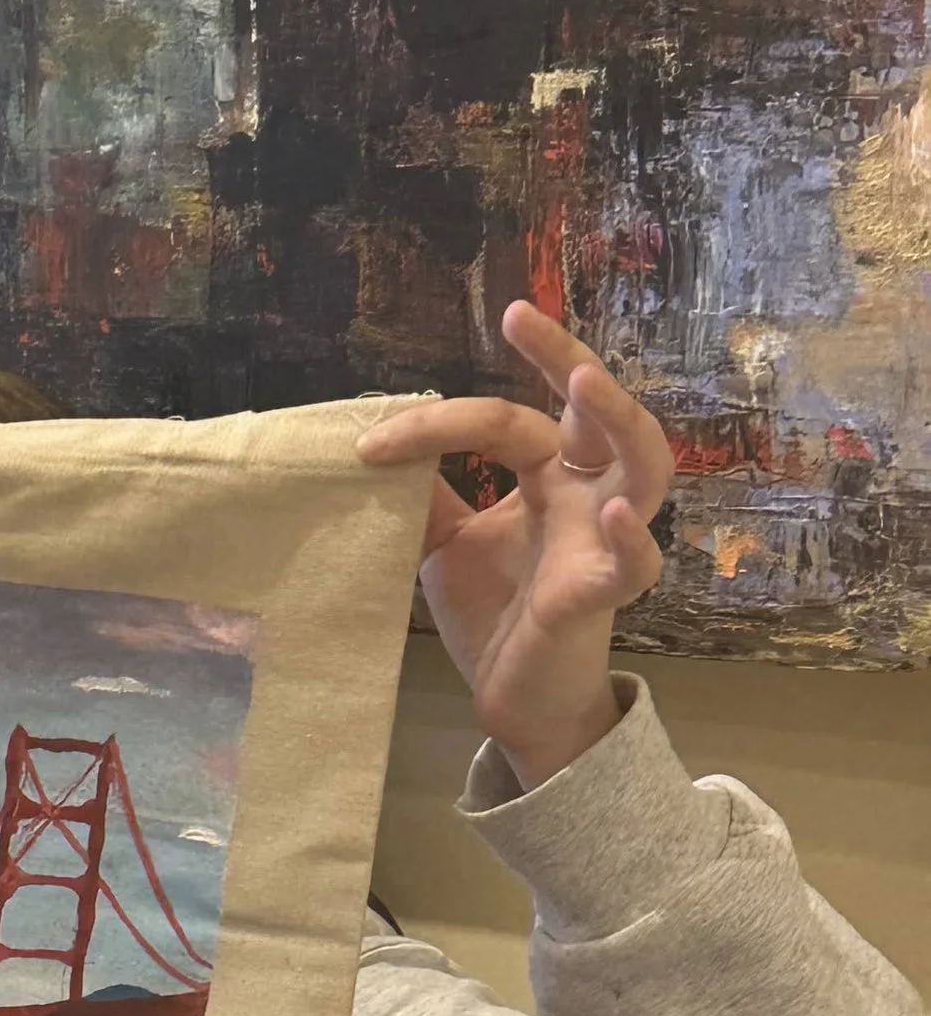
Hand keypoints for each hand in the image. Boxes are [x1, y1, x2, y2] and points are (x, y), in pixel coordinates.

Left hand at [359, 303, 674, 788]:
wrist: (512, 698)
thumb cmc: (493, 611)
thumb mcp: (444, 543)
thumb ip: (426, 494)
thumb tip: (374, 445)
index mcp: (549, 475)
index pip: (508, 419)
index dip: (440, 421)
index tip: (370, 441)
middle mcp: (585, 494)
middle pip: (595, 411)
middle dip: (565, 356)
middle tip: (520, 316)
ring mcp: (602, 540)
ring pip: (644, 465)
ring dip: (620, 419)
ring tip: (584, 384)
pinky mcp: (602, 595)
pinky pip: (636, 563)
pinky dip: (630, 538)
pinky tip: (611, 516)